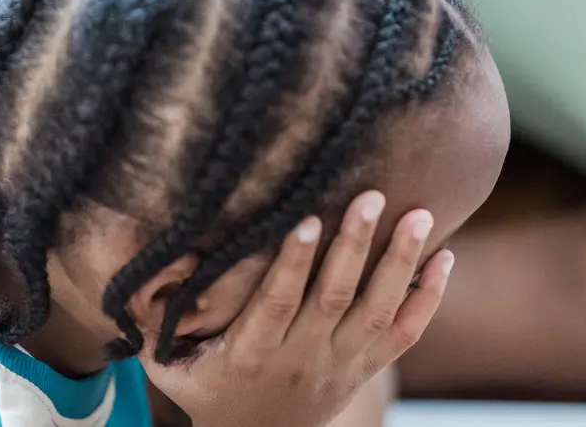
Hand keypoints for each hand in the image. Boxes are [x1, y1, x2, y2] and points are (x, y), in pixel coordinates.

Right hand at [140, 191, 453, 426]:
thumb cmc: (209, 389)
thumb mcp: (169, 361)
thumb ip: (154, 316)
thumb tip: (141, 260)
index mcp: (251, 351)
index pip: (275, 301)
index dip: (292, 262)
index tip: (305, 218)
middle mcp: (302, 356)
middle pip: (333, 298)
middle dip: (353, 246)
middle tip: (371, 196)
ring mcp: (340, 362)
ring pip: (375, 311)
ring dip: (398, 263)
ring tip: (418, 215)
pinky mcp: (366, 366)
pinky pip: (404, 334)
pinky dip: (427, 298)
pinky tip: (444, 258)